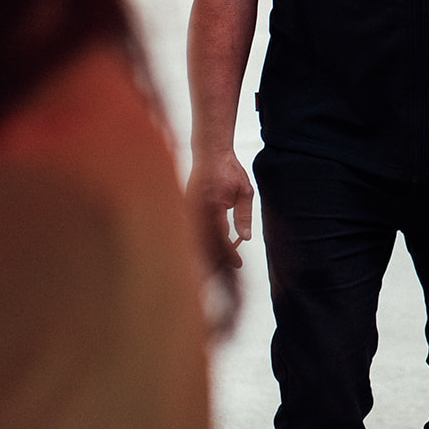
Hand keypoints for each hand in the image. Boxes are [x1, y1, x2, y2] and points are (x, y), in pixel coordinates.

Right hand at [187, 150, 254, 269]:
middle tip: (227, 276)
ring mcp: (188, 210)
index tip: (238, 264)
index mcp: (213, 205)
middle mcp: (197, 210)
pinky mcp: (184, 210)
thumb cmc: (229, 170)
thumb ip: (244, 215)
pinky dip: (199, 245)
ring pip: (195, 241)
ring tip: (217, 271)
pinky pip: (191, 232)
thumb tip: (244, 238)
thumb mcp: (244, 191)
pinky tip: (207, 254)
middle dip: (215, 262)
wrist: (209, 152)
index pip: (220, 237)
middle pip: (204, 244)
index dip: (229, 253)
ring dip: (206, 256)